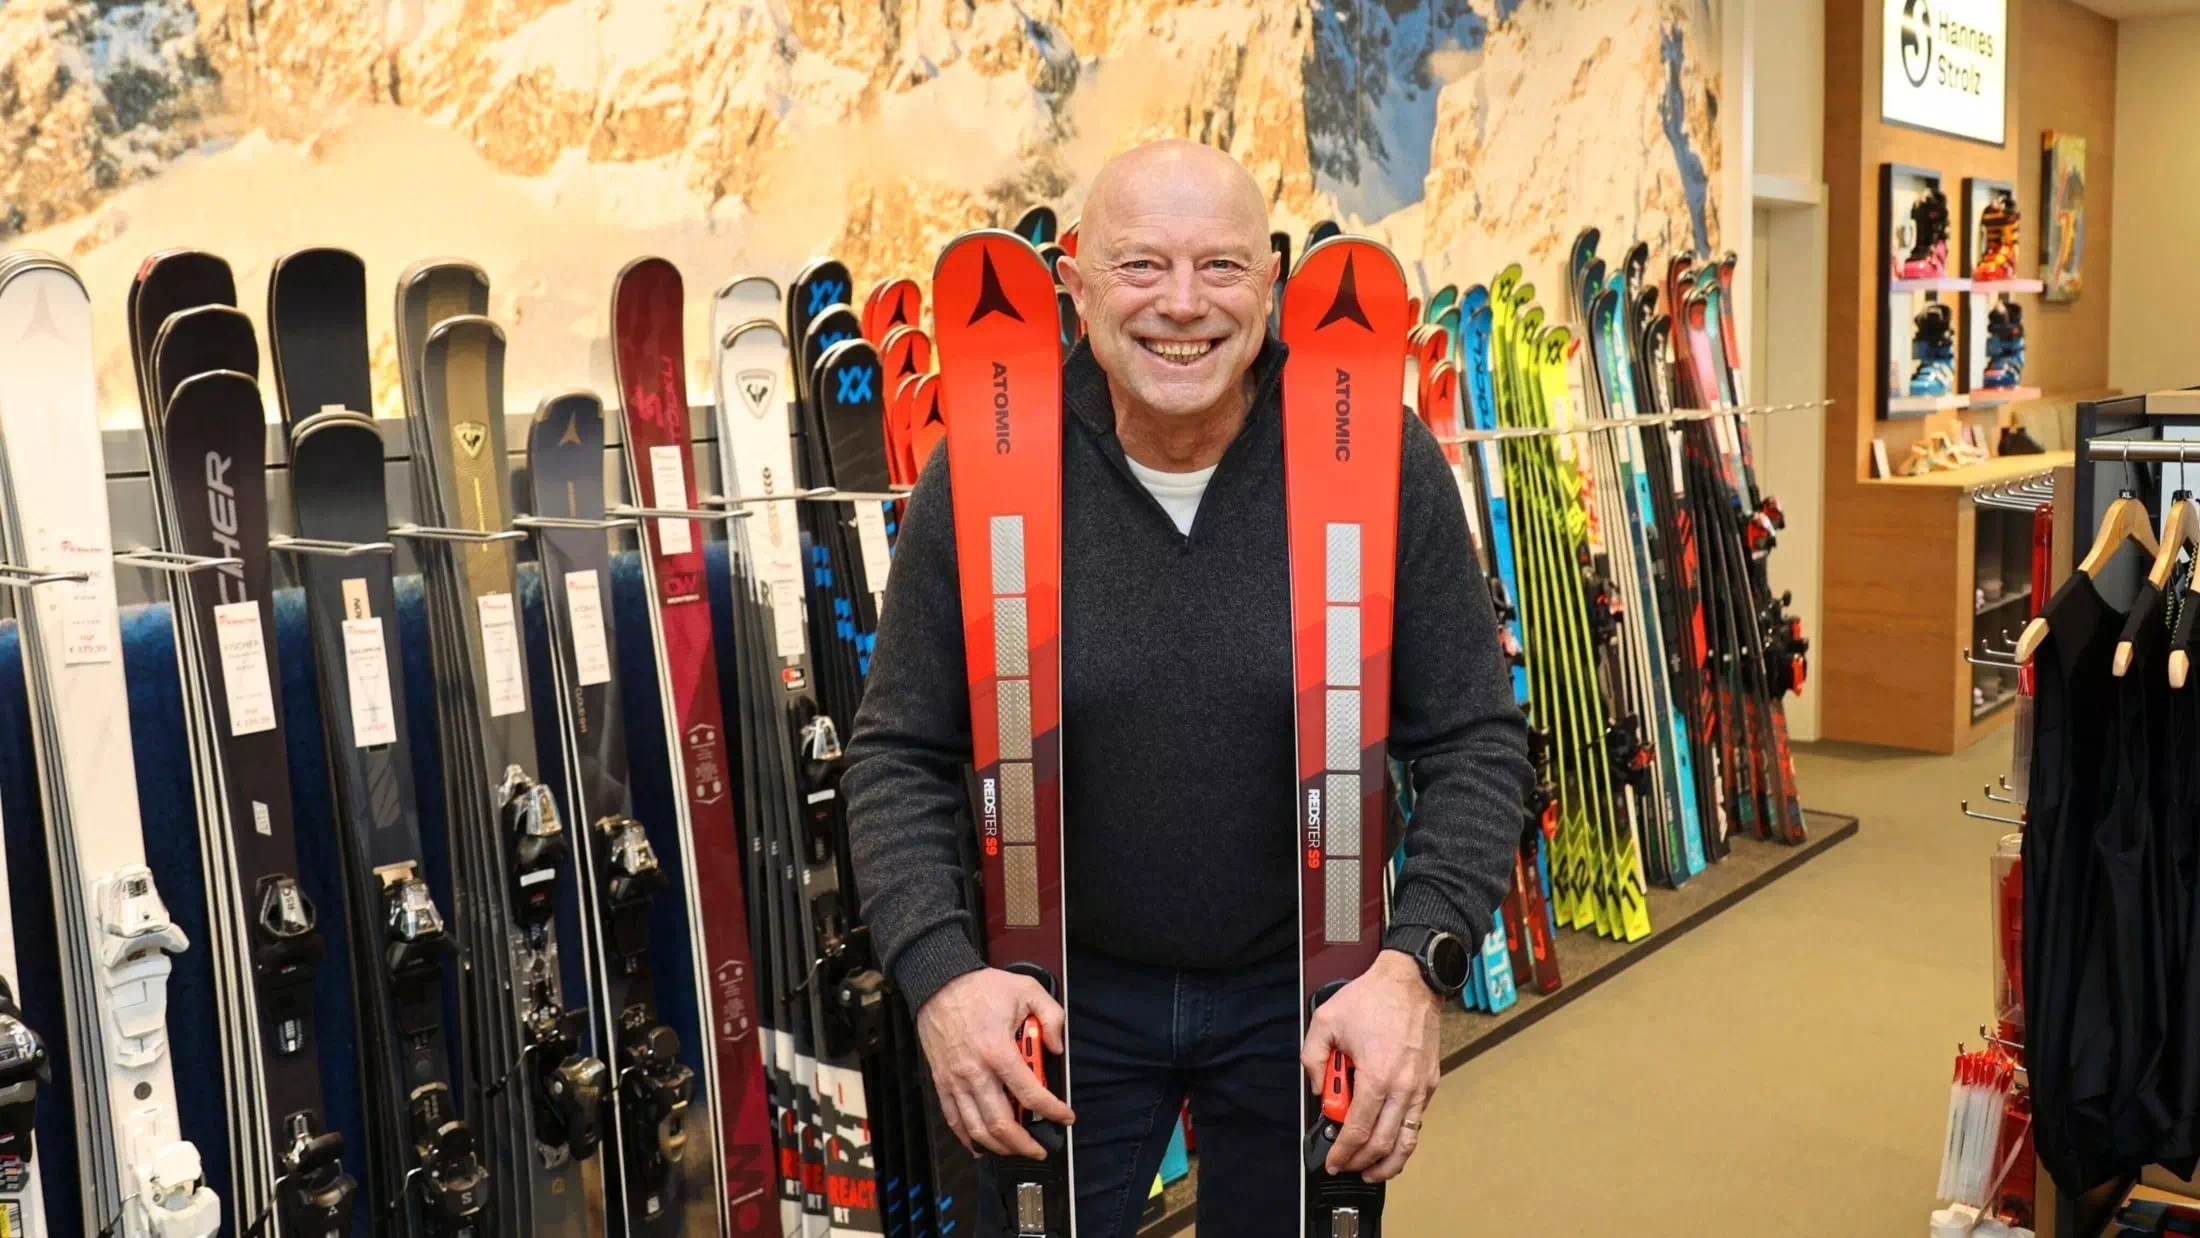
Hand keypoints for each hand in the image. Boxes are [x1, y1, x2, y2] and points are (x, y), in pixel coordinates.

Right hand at [915, 967, 1075, 1158]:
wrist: (938, 982)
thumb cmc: (980, 987)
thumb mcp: (1027, 989)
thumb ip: (1051, 1017)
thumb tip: (1057, 1047)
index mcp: (998, 1050)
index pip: (1030, 1093)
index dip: (1052, 1110)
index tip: (1065, 1116)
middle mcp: (975, 1071)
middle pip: (1001, 1122)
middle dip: (1024, 1143)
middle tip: (1040, 1147)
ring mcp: (955, 1080)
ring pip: (977, 1128)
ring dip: (999, 1146)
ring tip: (1016, 1150)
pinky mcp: (942, 1081)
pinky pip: (953, 1119)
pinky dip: (967, 1138)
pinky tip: (981, 1146)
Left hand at [1300, 949, 1440, 1182]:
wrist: (1410, 981)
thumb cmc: (1372, 998)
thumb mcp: (1325, 1021)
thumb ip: (1313, 1059)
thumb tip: (1318, 1089)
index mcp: (1376, 1076)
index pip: (1358, 1131)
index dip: (1343, 1152)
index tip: (1333, 1160)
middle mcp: (1403, 1087)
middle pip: (1383, 1144)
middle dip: (1361, 1163)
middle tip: (1346, 1167)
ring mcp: (1420, 1087)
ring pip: (1407, 1141)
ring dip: (1389, 1163)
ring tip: (1372, 1172)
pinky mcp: (1430, 1083)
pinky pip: (1417, 1122)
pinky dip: (1403, 1140)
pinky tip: (1389, 1143)